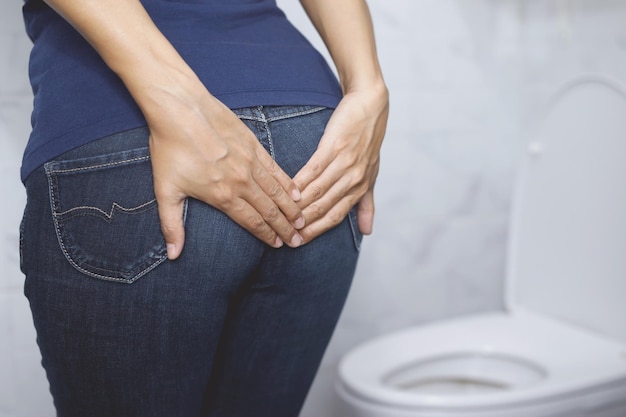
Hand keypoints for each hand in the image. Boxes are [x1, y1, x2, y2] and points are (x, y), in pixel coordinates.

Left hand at [148, 91, 304, 259]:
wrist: (180, 109)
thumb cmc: (170, 148)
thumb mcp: (165, 190)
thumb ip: (172, 225)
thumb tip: (173, 255)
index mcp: (223, 196)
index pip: (252, 222)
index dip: (266, 235)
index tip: (278, 245)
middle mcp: (242, 182)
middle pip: (269, 210)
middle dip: (285, 228)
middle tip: (297, 240)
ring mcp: (250, 163)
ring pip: (277, 191)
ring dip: (291, 208)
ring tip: (302, 221)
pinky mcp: (254, 145)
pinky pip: (276, 169)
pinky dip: (288, 183)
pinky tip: (297, 192)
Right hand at [293, 84, 388, 242]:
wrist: (370, 105)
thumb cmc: (368, 140)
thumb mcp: (371, 175)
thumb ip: (366, 204)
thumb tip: (367, 232)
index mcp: (360, 188)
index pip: (335, 217)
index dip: (316, 232)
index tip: (298, 242)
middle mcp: (354, 178)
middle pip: (324, 208)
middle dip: (303, 224)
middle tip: (284, 234)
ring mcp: (345, 162)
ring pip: (318, 191)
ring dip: (298, 205)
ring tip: (280, 215)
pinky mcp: (334, 146)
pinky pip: (314, 169)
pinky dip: (299, 181)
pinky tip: (286, 190)